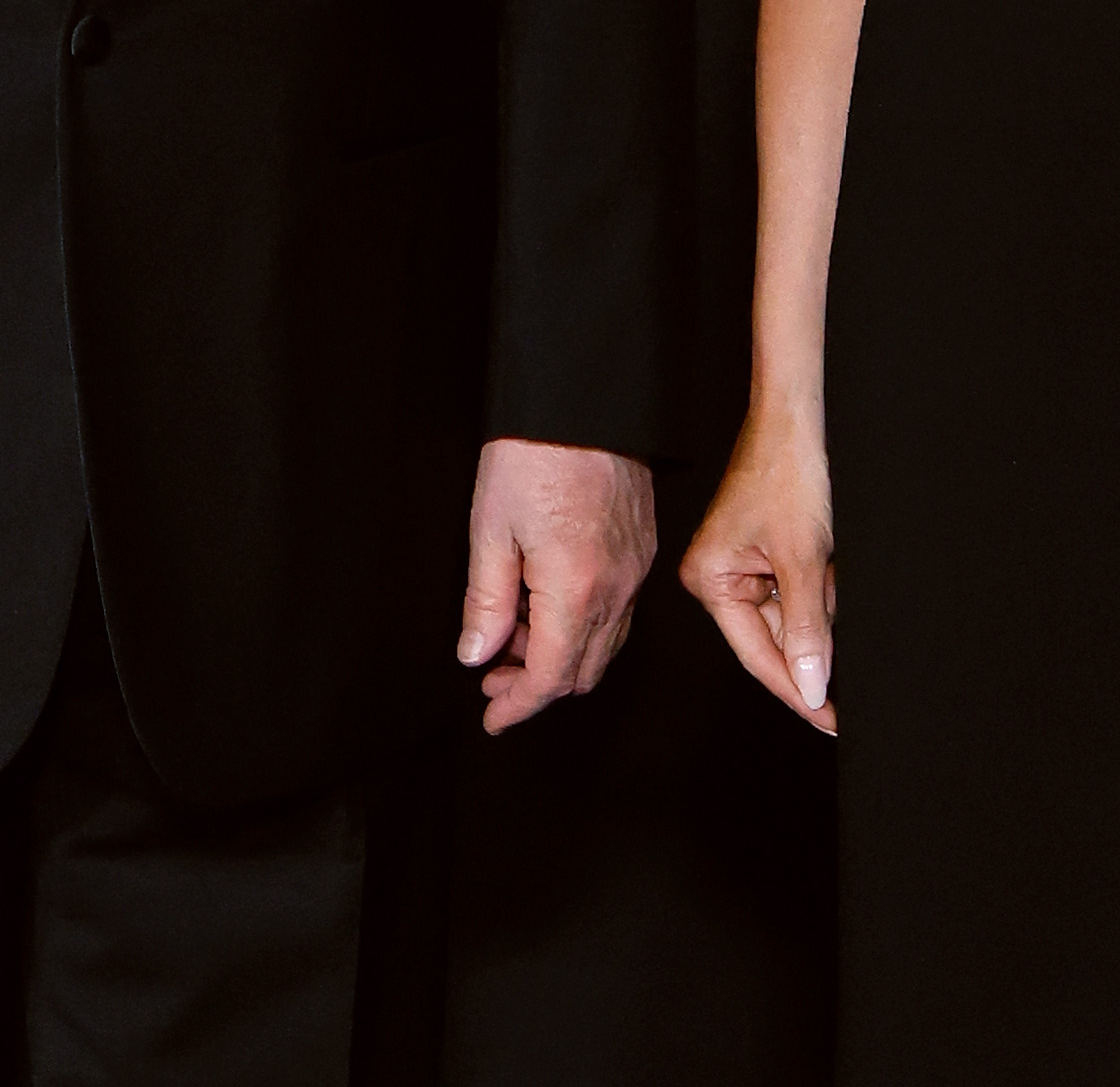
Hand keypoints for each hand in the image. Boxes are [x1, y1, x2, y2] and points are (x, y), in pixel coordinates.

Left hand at [458, 437, 655, 734]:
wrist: (585, 400)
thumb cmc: (534, 454)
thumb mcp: (490, 529)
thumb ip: (485, 600)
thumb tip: (476, 653)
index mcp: (576, 590)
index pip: (549, 677)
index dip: (517, 706)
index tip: (492, 718)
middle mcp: (616, 588)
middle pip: (582, 671)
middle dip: (536, 686)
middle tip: (492, 678)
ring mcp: (636, 569)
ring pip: (604, 644)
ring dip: (560, 656)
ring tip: (512, 638)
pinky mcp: (643, 549)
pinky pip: (618, 612)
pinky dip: (582, 626)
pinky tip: (547, 605)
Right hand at [679, 409, 836, 733]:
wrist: (799, 414)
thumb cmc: (788, 470)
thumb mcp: (803, 558)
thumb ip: (806, 628)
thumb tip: (811, 685)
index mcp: (710, 581)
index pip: (757, 655)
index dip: (797, 690)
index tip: (831, 721)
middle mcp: (719, 576)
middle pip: (773, 640)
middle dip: (814, 650)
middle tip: (851, 697)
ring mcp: (743, 565)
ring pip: (790, 618)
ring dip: (821, 618)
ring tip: (838, 591)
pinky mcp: (766, 552)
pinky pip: (797, 592)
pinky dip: (821, 595)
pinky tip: (835, 580)